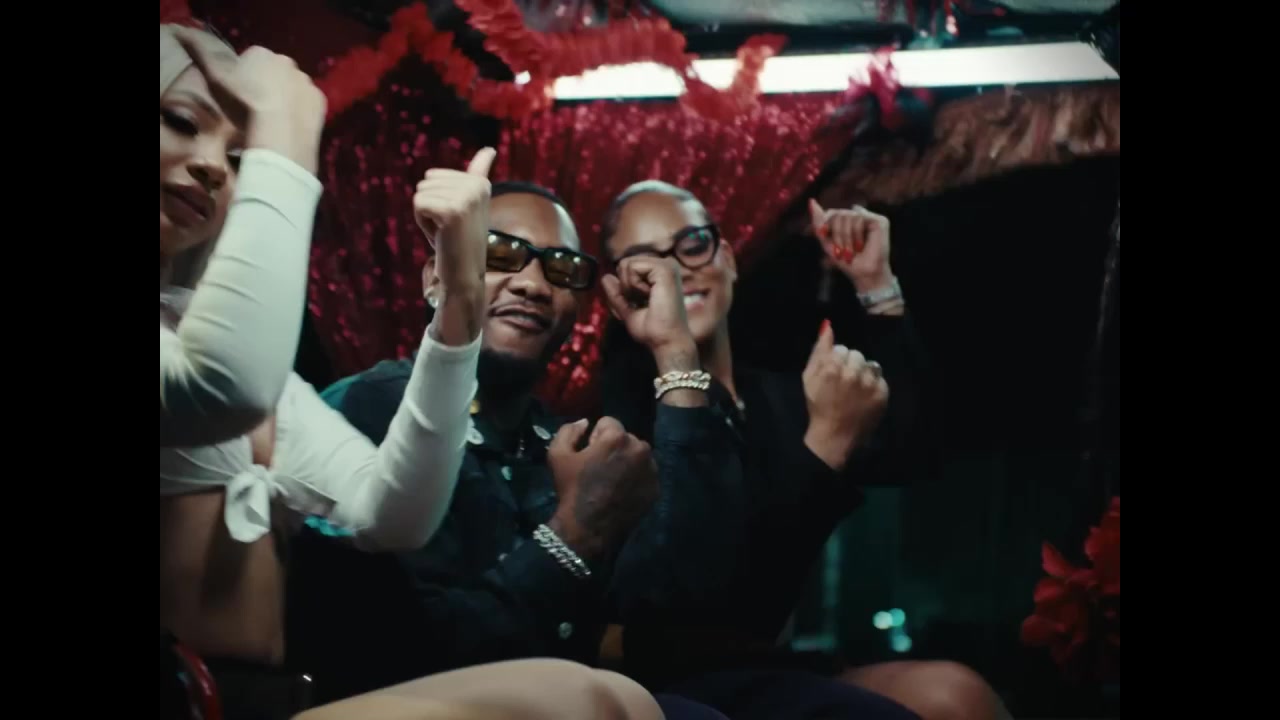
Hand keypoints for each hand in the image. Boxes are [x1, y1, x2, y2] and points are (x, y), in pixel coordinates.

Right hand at [175, 30, 326, 173]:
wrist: (279, 132)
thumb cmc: (244, 104)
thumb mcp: (216, 79)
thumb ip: (203, 55)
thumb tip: (185, 35)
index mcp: (261, 53)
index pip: (250, 62)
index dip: (243, 81)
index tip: (239, 97)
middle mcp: (287, 61)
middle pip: (272, 74)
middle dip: (265, 87)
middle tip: (254, 110)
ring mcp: (306, 80)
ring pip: (291, 88)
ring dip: (284, 99)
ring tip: (272, 121)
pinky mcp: (320, 100)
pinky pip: (307, 104)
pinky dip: (300, 112)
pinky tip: (288, 126)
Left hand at [415, 148, 494, 343]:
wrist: (465, 274)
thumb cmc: (460, 240)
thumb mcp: (469, 204)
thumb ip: (477, 175)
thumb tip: (490, 149)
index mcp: (480, 182)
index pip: (434, 175)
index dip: (434, 201)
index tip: (456, 221)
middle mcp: (477, 186)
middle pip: (425, 182)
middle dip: (429, 206)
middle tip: (448, 228)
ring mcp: (466, 197)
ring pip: (420, 193)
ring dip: (425, 215)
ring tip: (445, 232)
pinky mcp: (452, 210)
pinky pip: (419, 204)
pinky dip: (422, 223)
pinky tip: (440, 236)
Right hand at [546, 418, 659, 559]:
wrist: (588, 528)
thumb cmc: (572, 489)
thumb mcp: (557, 455)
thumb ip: (569, 430)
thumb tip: (586, 422)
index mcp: (618, 438)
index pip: (608, 422)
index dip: (595, 437)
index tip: (589, 454)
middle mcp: (640, 448)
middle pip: (626, 438)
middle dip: (614, 448)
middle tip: (601, 468)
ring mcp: (651, 470)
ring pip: (639, 455)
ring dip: (628, 461)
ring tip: (613, 480)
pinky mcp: (655, 488)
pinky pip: (646, 474)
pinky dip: (637, 478)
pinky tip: (623, 491)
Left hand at [601, 256, 695, 356]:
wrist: (666, 341)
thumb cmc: (653, 330)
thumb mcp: (627, 310)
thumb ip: (616, 293)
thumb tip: (606, 277)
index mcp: (659, 273)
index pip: (627, 268)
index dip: (624, 288)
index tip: (640, 305)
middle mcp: (665, 265)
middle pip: (624, 263)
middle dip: (625, 286)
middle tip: (642, 303)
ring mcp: (666, 265)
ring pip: (626, 264)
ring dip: (629, 287)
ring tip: (647, 300)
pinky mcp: (665, 269)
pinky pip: (631, 267)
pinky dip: (633, 286)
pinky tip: (649, 296)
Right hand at [802, 321, 889, 470]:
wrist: (834, 435)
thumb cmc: (818, 406)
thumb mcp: (809, 377)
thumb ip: (818, 351)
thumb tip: (828, 326)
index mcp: (832, 367)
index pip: (841, 349)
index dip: (836, 360)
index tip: (834, 374)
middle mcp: (852, 373)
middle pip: (857, 354)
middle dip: (850, 364)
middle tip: (845, 381)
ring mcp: (869, 384)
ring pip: (870, 364)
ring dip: (863, 373)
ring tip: (856, 388)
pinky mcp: (881, 394)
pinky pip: (880, 378)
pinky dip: (873, 385)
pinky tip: (864, 396)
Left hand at [809, 199, 893, 293]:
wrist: (863, 274)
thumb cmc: (847, 261)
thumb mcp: (827, 242)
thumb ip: (819, 222)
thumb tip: (811, 201)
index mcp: (847, 221)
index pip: (831, 213)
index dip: (825, 223)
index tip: (823, 235)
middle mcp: (858, 217)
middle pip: (838, 214)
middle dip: (836, 234)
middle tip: (841, 251)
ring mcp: (869, 218)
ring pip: (848, 216)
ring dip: (846, 237)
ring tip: (851, 251)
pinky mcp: (879, 221)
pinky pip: (859, 218)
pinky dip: (856, 234)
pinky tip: (861, 246)